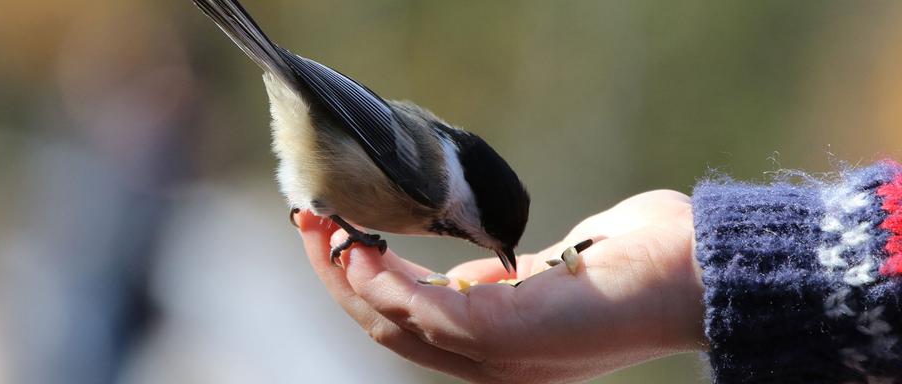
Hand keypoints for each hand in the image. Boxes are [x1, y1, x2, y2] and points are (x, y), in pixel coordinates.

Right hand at [297, 190, 704, 383]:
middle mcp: (491, 365)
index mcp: (501, 350)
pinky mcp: (504, 334)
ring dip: (346, 275)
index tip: (338, 235)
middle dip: (338, 278)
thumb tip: (459, 272)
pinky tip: (359, 244)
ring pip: (393, 324)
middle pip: (388, 329)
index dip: (363, 284)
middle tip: (308, 223)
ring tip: (319, 224)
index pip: (411, 326)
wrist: (700, 271)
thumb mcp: (552, 270)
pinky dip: (381, 280)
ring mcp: (496, 355)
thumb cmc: (639, 260)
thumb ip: (500, 278)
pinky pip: (421, 312)